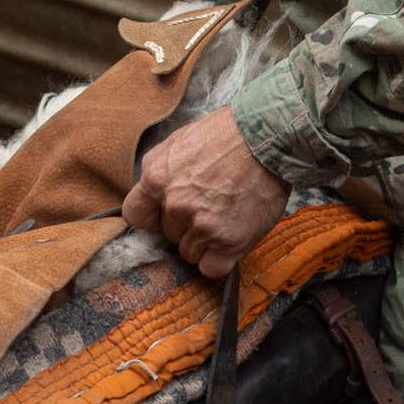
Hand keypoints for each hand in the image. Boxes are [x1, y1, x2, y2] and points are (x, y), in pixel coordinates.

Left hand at [119, 108, 287, 278]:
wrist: (268, 137)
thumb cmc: (228, 134)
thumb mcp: (180, 141)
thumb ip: (161, 172)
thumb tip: (154, 196)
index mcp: (156, 177)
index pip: (135, 216)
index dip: (152, 217)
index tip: (165, 216)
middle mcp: (175, 204)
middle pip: (168, 234)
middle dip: (185, 225)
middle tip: (210, 205)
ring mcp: (201, 225)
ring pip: (189, 253)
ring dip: (204, 242)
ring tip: (225, 216)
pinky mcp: (228, 241)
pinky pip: (211, 268)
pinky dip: (219, 260)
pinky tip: (230, 240)